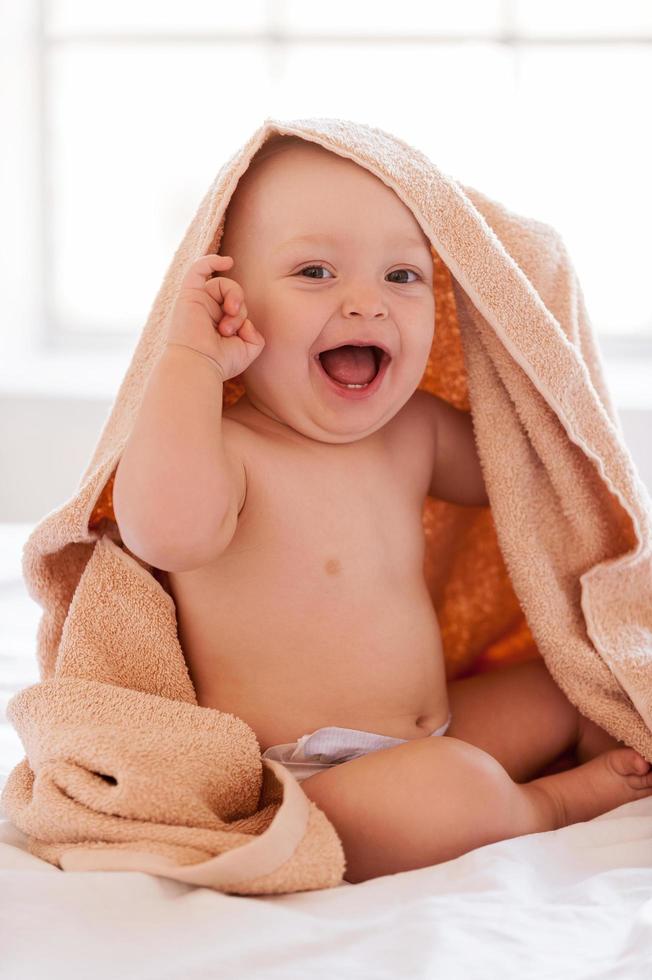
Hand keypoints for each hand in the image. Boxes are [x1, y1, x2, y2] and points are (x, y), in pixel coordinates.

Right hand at [164, 253, 264, 380]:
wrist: (199, 365)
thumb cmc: (220, 362)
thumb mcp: (247, 349)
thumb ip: (254, 334)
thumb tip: (247, 322)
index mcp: (217, 323)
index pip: (238, 308)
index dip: (244, 317)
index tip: (242, 334)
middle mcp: (206, 311)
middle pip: (233, 295)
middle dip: (240, 310)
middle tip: (229, 329)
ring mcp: (197, 302)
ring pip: (224, 285)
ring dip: (234, 297)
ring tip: (229, 315)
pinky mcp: (188, 294)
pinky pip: (198, 268)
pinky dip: (212, 260)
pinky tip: (228, 261)